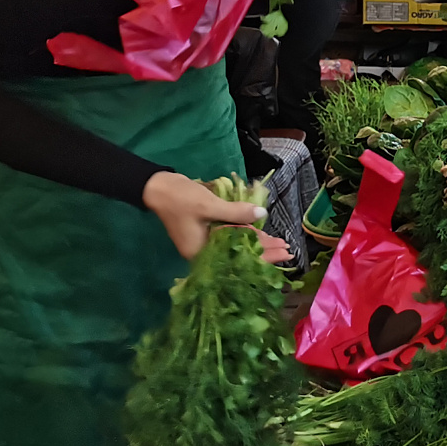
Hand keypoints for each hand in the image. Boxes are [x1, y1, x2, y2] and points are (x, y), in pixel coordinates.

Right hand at [142, 170, 292, 263]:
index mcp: (202, 253)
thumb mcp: (209, 205)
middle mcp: (204, 252)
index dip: (264, 256)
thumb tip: (262, 212)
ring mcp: (204, 243)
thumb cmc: (180, 198)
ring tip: (279, 244)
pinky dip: (245, 235)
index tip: (283, 253)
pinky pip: (230, 237)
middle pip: (240, 256)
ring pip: (236, 246)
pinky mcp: (205, 233)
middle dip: (264, 252)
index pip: (239, 259)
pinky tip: (260, 233)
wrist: (157, 186)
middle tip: (288, 251)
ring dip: (257, 244)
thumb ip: (235, 212)